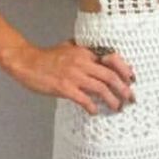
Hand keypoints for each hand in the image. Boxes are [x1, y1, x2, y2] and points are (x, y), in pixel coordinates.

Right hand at [2, 40, 135, 114]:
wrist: (26, 62)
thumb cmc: (46, 57)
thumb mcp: (68, 47)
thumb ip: (84, 51)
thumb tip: (100, 57)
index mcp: (85, 52)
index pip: (112, 59)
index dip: (125, 70)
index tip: (132, 80)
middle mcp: (82, 62)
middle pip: (111, 76)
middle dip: (124, 89)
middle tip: (130, 98)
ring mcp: (73, 75)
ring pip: (101, 88)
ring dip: (112, 100)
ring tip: (117, 107)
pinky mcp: (64, 87)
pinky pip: (84, 99)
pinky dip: (92, 106)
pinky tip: (95, 112)